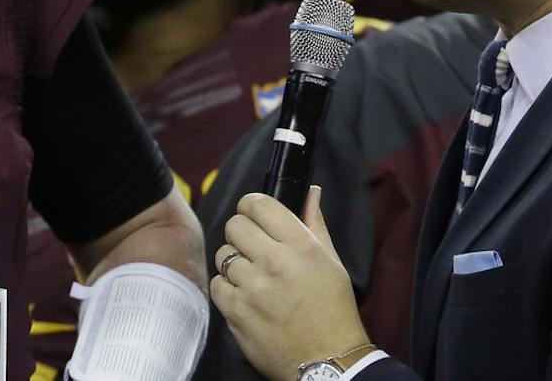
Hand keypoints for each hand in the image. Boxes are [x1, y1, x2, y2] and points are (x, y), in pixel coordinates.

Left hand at [211, 188, 368, 380]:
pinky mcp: (236, 311)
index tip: (254, 214)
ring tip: (254, 275)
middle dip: (242, 232)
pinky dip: (228, 288)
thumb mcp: (332, 262)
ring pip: (223, 254)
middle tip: (254, 247)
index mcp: (301, 247)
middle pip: (235, 225)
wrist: (329, 360)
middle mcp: (274, 263)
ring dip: (235, 262)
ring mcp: (252, 288)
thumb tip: (310, 191)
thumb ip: (315, 224)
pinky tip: (246, 295)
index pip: (259, 204)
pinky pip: (217, 284)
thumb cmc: (333, 310)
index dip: (252, 205)